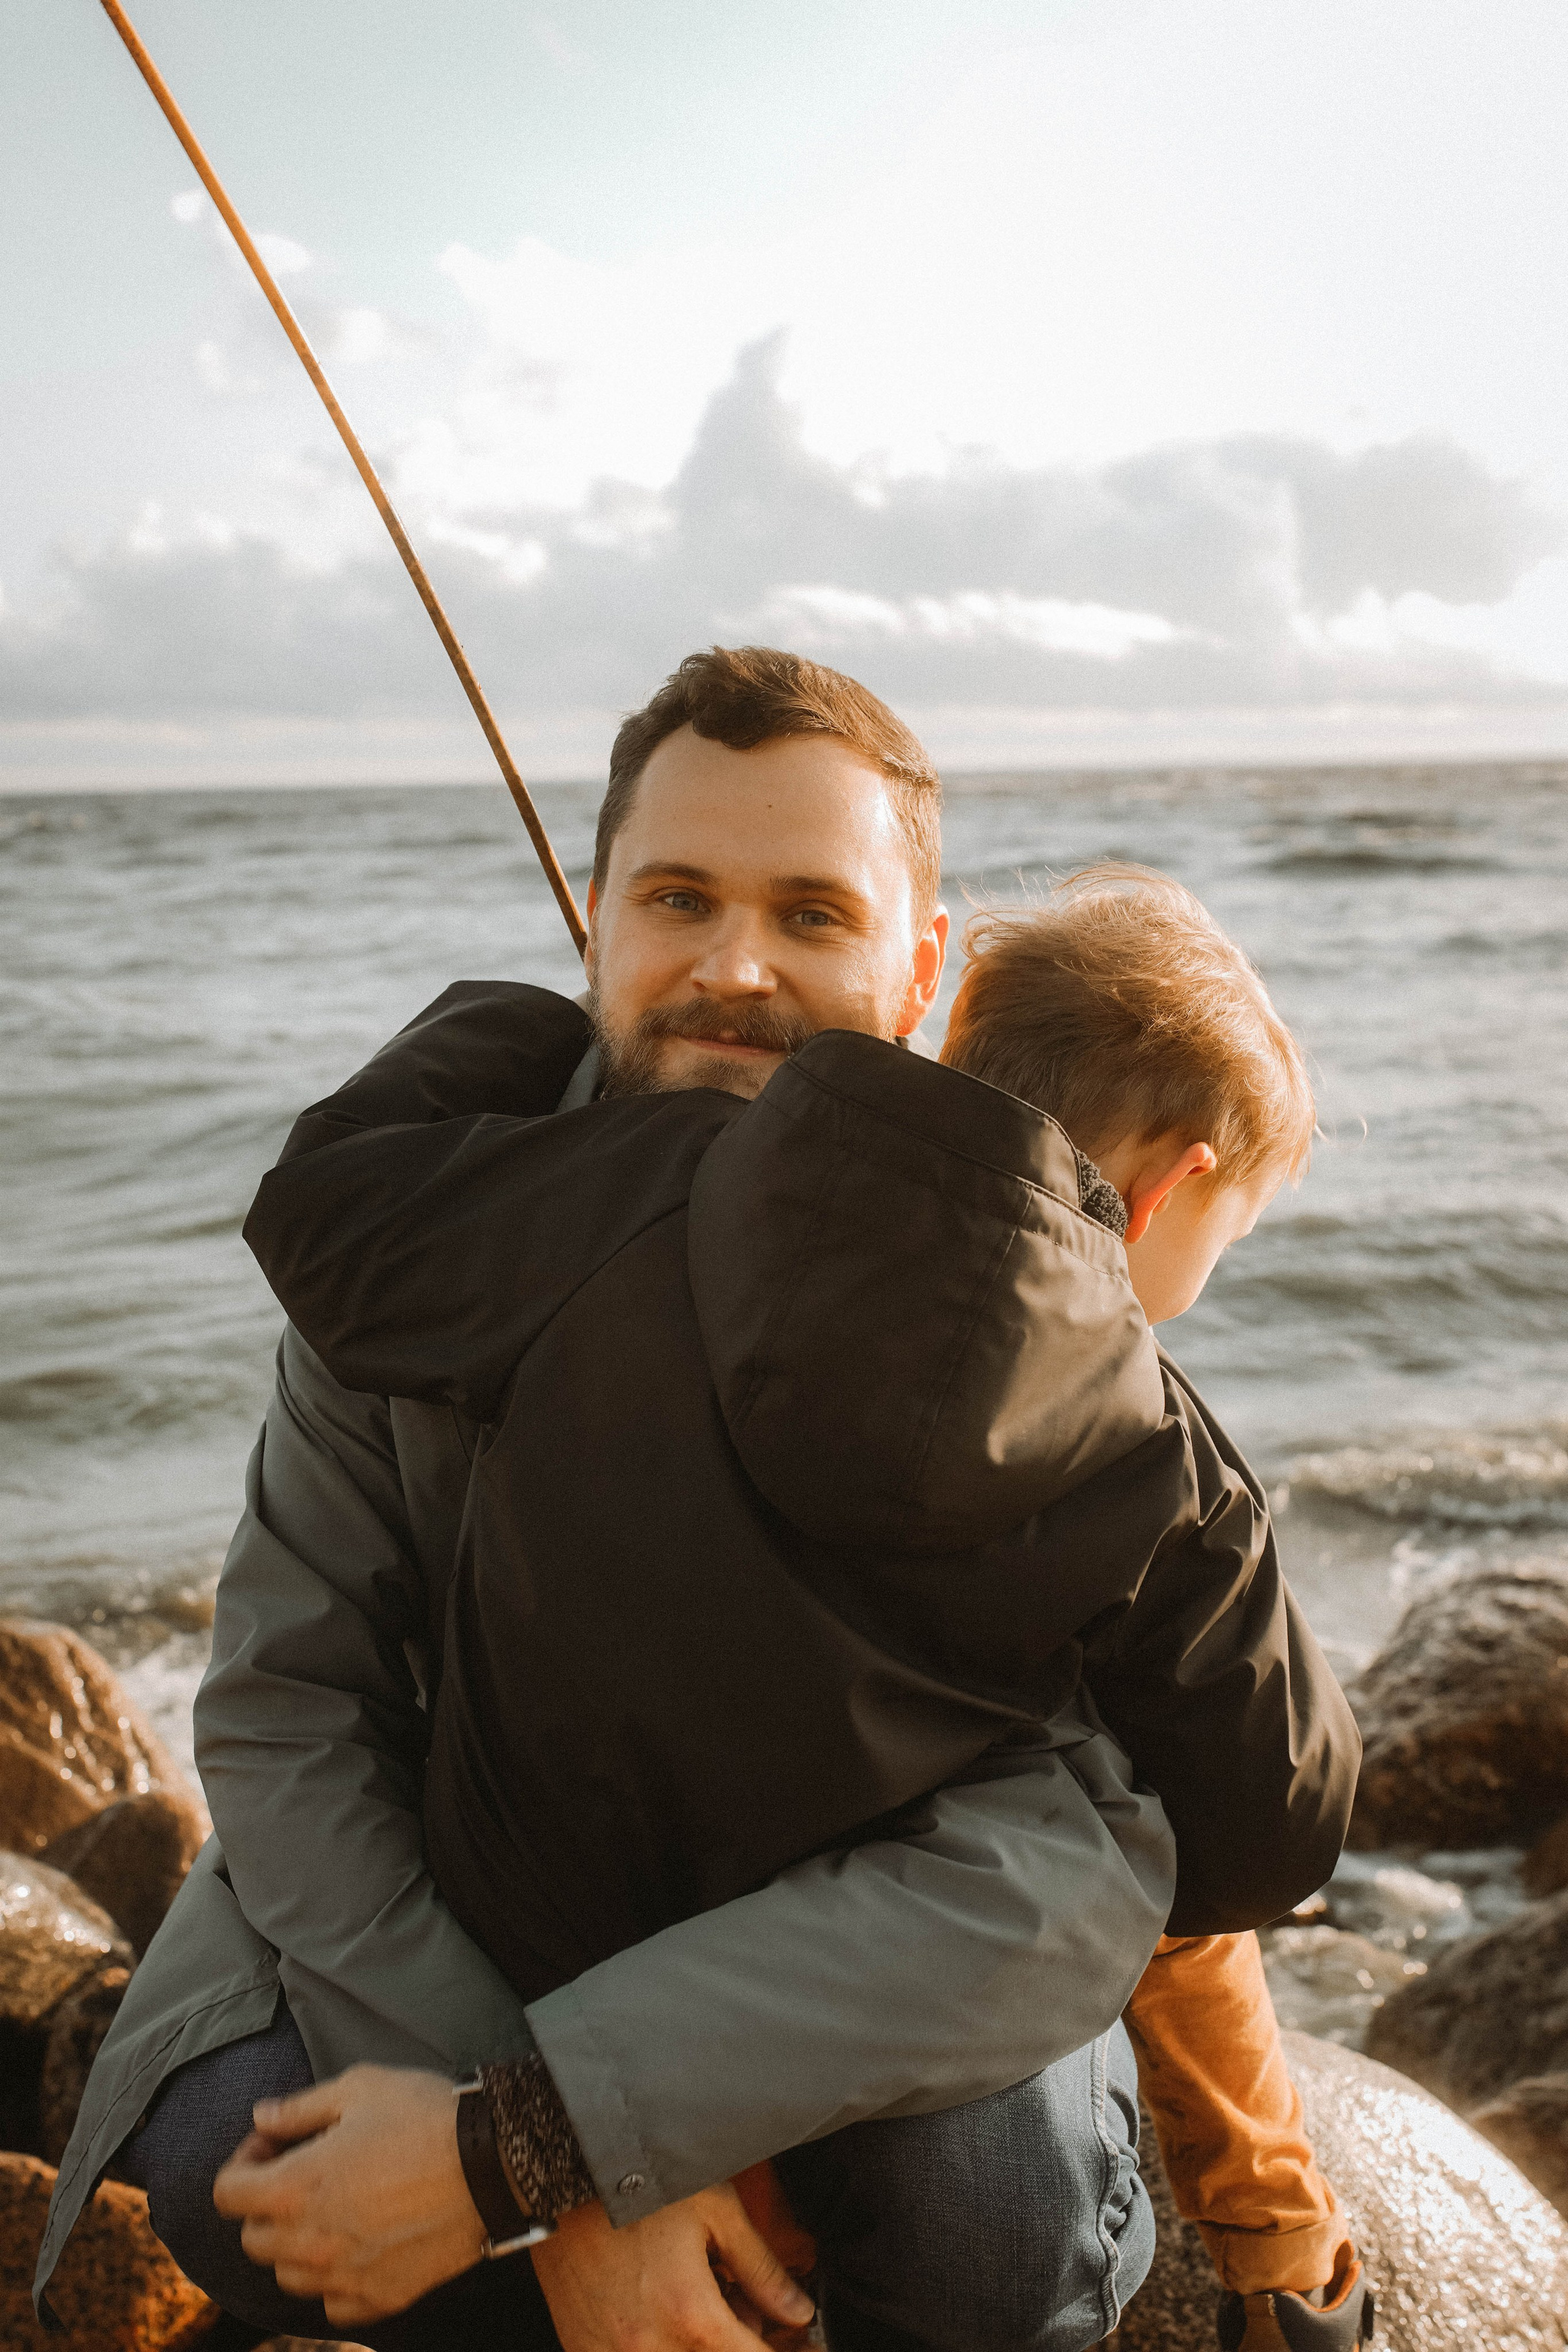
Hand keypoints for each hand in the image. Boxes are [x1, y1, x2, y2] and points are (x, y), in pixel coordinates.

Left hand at [212, 2063, 485, 2325]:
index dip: (245, 2162)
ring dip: (298, 2245)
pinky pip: (334, 2305)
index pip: (227, 2193)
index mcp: (295, 2187)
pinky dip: (337, 2281)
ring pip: (289, 2277)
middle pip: (253, 2239)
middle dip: (267, 2204)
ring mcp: (345, 2276)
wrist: (494, 2162)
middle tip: (305, 2173)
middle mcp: (310, 2242)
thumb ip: (300, 2108)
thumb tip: (262, 2117)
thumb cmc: (424, 2115)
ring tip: (333, 2210)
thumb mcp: (360, 2087)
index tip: (277, 2145)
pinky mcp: (381, 2297)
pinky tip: (360, 2245)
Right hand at [531, 2182, 816, 2351]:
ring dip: (702, 2351)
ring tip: (709, 2310)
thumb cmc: (642, 2179)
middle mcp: (649, 2348)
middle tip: (753, 2318)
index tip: (806, 2347)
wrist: (563, 2169)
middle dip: (745, 2348)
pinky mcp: (581, 2348)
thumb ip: (760, 2269)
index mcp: (690, 2315)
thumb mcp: (716, 2210)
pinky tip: (668, 2317)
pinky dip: (661, 2348)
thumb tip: (798, 2311)